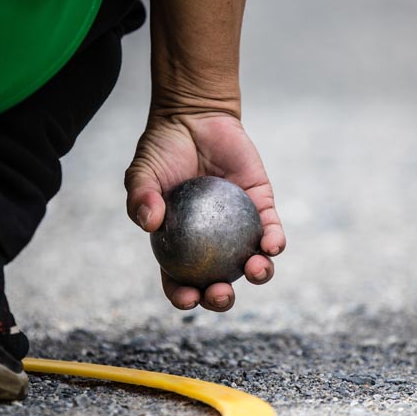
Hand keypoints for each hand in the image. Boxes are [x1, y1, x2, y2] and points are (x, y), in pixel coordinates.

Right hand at [125, 111, 285, 311]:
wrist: (194, 117)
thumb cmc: (163, 149)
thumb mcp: (142, 172)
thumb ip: (141, 197)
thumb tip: (150, 224)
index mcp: (179, 243)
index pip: (180, 278)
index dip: (184, 295)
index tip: (188, 297)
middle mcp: (210, 241)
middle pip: (217, 280)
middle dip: (221, 297)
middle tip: (220, 292)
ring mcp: (237, 227)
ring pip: (251, 262)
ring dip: (257, 274)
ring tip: (254, 270)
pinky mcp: (261, 207)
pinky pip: (271, 230)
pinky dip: (274, 241)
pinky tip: (272, 245)